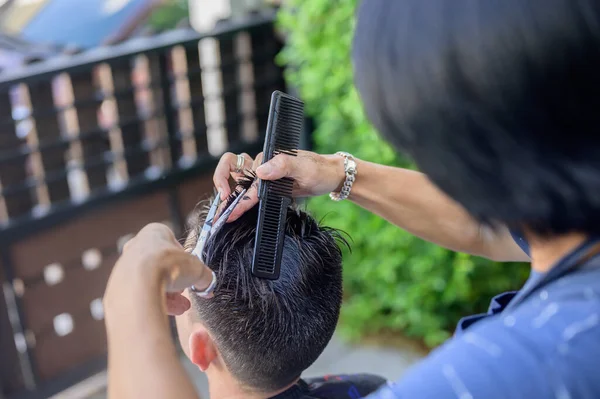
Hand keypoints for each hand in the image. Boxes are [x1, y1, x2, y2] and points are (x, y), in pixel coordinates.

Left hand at [105, 223, 212, 315]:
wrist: (140, 284)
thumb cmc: (168, 266)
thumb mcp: (197, 269)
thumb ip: (205, 276)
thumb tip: (208, 283)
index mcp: (155, 232)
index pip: (173, 244)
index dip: (185, 260)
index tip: (191, 272)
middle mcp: (137, 246)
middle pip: (161, 264)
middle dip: (175, 280)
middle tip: (185, 291)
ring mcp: (126, 266)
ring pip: (151, 281)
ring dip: (168, 293)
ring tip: (181, 306)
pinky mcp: (119, 285)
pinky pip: (142, 293)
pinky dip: (155, 301)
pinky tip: (170, 311)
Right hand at [213, 150, 345, 220]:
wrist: (330, 177)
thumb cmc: (319, 170)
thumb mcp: (304, 167)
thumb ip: (283, 165)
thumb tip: (260, 170)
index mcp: (268, 159)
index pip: (246, 175)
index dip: (234, 190)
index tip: (227, 201)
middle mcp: (262, 165)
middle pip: (234, 174)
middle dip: (223, 190)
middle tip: (220, 212)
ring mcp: (265, 176)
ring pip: (238, 181)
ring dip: (230, 194)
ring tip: (224, 211)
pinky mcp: (269, 186)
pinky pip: (250, 191)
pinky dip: (241, 199)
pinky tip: (236, 209)